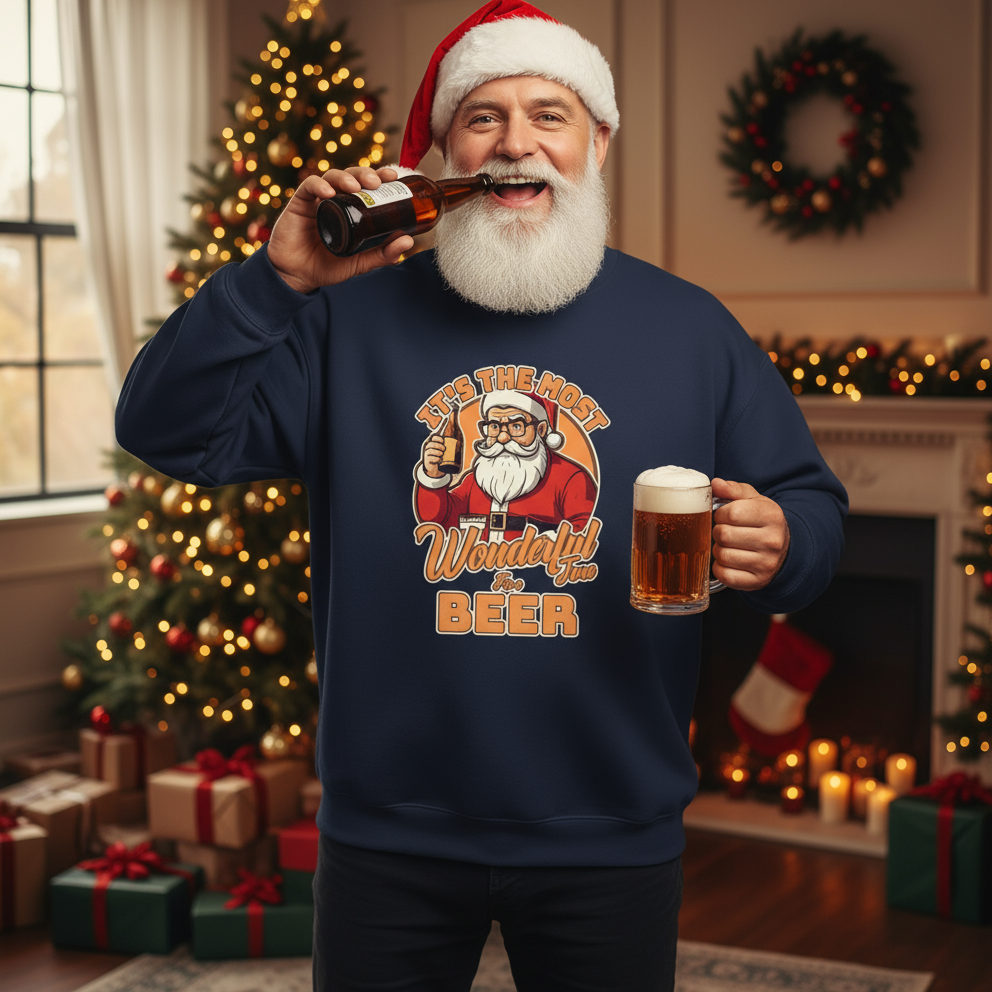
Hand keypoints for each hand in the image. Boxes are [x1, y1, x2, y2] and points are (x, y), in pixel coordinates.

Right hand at [267, 167, 414, 293]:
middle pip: (351, 176)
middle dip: (364, 173)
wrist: (297, 276)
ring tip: (355, 186)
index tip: (393, 177)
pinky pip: (308, 187)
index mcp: (351, 209)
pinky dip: (319, 186)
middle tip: (376, 182)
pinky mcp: (299, 203)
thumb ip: (383, 254)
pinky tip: (329, 192)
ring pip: (331, 177)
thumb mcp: (360, 262)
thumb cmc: (327, 267)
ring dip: (345, 177)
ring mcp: (317, 200)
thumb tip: (408, 240)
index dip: (379, 177)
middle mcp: (336, 200)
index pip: (366, 186)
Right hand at [422, 434, 446, 478]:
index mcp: (433, 445)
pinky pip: (429, 458)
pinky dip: (435, 458)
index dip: (438, 438)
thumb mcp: (444, 452)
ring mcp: (426, 455)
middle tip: (444, 449)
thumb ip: (449, 448)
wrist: (436, 468)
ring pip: (429, 451)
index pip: (433, 438)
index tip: (443, 441)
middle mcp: (428, 449)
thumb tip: (460, 444)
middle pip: (431, 444)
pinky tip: (439, 459)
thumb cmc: (441, 458)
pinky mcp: (427, 461)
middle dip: (438, 445)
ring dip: (437, 452)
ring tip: (442, 454)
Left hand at [710, 478, 789, 590]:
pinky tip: (729, 560)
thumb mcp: (752, 500)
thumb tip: (715, 484)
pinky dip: (720, 567)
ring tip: (728, 546)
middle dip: (718, 531)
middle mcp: (772, 541)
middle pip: (723, 535)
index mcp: (771, 516)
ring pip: (722, 555)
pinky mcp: (757, 581)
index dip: (720, 514)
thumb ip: (733, 489)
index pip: (731, 513)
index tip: (725, 516)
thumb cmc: (761, 521)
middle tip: (725, 531)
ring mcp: (766, 564)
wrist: (783, 548)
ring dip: (718, 549)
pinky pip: (724, 575)